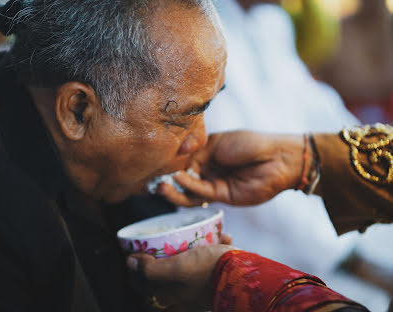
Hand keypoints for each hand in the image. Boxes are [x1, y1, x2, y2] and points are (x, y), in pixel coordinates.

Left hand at [127, 243, 235, 311]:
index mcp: (174, 297)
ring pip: (193, 266)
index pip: (145, 288)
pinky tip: (224, 236)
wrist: (250, 275)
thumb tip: (129, 264)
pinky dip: (217, 246)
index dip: (137, 272)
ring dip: (195, 250)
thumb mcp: (178, 268)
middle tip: (165, 247)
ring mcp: (205, 288)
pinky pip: (215, 260)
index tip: (136, 254)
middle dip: (166, 261)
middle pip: (167, 279)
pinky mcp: (222, 276)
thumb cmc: (212, 271)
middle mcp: (187, 297)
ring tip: (202, 238)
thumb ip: (152, 270)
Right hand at [159, 131, 305, 206]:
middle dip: (169, 182)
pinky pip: (201, 194)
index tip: (156, 165)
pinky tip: (178, 180)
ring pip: (189, 192)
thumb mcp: (217, 142)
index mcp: (208, 153)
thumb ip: (196, 154)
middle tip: (154, 182)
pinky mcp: (222, 196)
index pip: (184, 162)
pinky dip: (188, 188)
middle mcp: (209, 170)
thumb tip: (178, 167)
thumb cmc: (249, 143)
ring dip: (174, 190)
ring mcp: (215, 184)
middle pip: (184, 180)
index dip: (171, 165)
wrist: (276, 158)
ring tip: (161, 186)